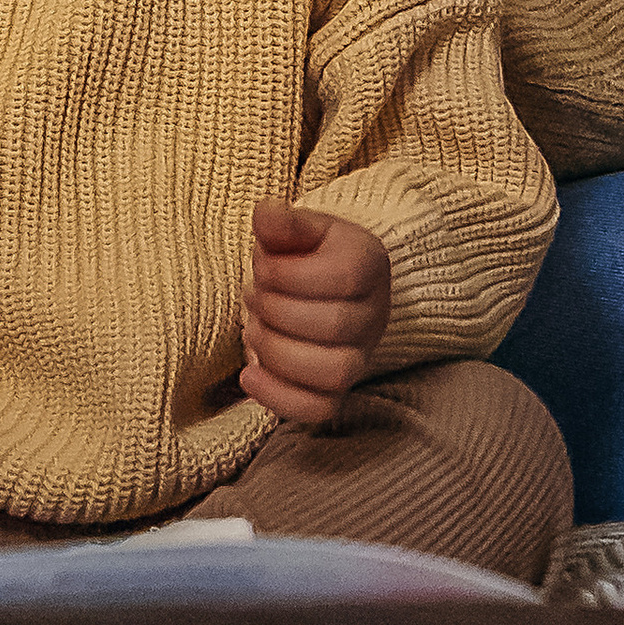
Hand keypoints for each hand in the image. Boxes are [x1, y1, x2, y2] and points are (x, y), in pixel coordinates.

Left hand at [240, 200, 390, 427]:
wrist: (329, 286)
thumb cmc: (310, 254)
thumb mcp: (300, 228)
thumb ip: (284, 222)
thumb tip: (265, 214)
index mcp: (369, 265)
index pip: (341, 277)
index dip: (288, 274)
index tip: (262, 266)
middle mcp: (374, 315)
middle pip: (334, 326)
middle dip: (277, 310)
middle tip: (253, 295)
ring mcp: (359, 358)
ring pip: (332, 373)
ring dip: (278, 352)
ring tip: (255, 329)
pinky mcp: (337, 392)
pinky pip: (319, 410)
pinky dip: (279, 398)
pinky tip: (249, 375)